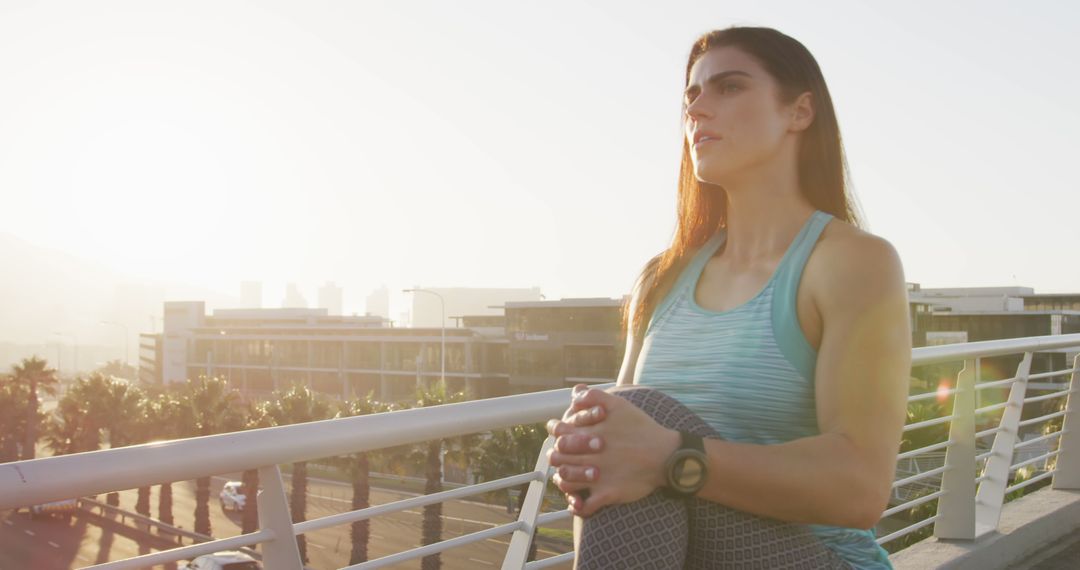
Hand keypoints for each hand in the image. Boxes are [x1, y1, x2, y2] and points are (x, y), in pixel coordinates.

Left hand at [546, 386, 679, 516]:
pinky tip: (578, 503)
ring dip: (563, 480)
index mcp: (590, 434)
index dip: (555, 432)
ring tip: (564, 478)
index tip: (557, 432)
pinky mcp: (608, 493)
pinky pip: (586, 506)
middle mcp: (590, 455)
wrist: (666, 455)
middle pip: (558, 458)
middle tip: (558, 456)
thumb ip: (595, 397)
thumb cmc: (642, 428)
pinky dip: (578, 506)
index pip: (559, 433)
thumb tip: (575, 393)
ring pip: (566, 481)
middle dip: (556, 456)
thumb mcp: (620, 405)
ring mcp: (598, 476)